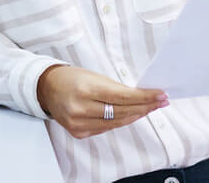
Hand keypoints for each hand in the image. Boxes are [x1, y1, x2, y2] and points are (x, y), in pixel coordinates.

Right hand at [37, 65, 167, 138]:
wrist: (47, 88)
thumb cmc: (71, 78)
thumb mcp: (93, 76)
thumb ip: (115, 88)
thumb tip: (141, 97)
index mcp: (85, 90)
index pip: (122, 97)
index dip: (144, 97)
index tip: (160, 95)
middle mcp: (81, 109)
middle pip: (121, 112)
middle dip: (144, 106)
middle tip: (161, 101)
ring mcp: (78, 123)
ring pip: (116, 123)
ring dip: (135, 115)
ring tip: (150, 108)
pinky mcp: (78, 132)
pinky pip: (105, 128)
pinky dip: (119, 121)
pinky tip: (131, 115)